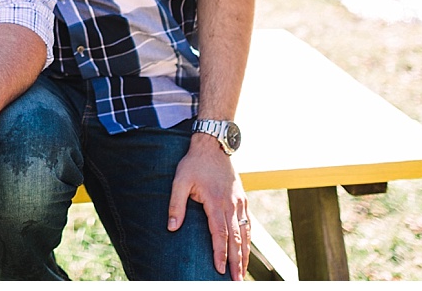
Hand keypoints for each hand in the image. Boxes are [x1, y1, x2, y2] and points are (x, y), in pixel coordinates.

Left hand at [167, 134, 250, 279]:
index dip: (220, 253)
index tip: (219, 270)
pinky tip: (247, 250)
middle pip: (236, 238)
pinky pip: (248, 223)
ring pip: (245, 233)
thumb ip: (176, 204)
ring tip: (243, 272)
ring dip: (245, 254)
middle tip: (236, 280)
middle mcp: (231, 204)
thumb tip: (172, 227)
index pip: (220, 234)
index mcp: (216, 201)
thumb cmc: (194, 163)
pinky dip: (249, 239)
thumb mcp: (180, 180)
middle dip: (236, 261)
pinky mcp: (242, 199)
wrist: (213, 145)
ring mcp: (239, 202)